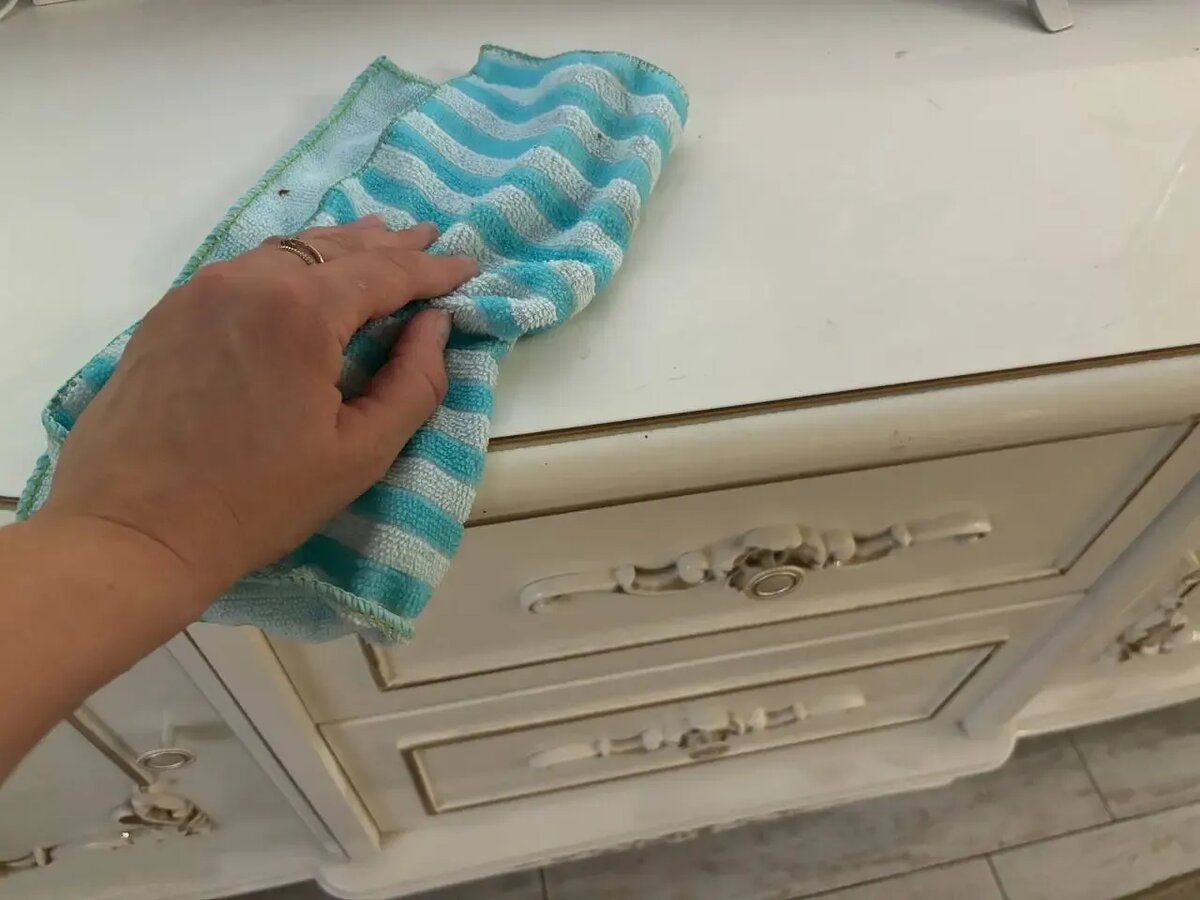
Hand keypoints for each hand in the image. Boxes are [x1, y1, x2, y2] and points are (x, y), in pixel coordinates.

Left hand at [38, 217, 476, 612]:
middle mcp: (248, 280)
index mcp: (301, 310)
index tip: (468, 267)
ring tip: (375, 244)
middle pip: (334, 247)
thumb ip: (414, 383)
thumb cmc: (257, 500)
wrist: (132, 530)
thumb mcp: (360, 453)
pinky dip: (289, 264)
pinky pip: (245, 269)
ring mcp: (201, 290)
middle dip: (388, 246)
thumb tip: (434, 326)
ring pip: (286, 250)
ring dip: (337, 248)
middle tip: (429, 239)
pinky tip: (303, 277)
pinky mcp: (170, 312)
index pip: (385, 273)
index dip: (433, 270)